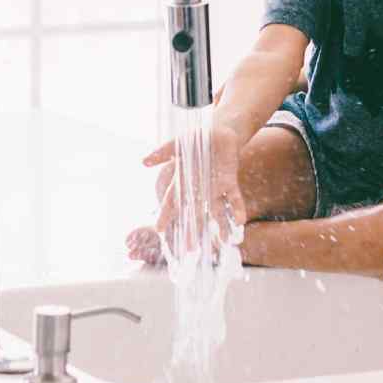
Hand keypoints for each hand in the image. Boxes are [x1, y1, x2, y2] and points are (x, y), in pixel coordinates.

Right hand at [141, 125, 245, 257]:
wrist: (220, 132)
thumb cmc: (197, 139)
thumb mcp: (178, 144)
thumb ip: (162, 152)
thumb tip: (143, 162)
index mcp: (184, 182)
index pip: (172, 202)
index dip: (166, 215)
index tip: (159, 229)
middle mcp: (200, 189)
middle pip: (194, 214)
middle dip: (192, 231)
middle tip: (189, 249)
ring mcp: (216, 188)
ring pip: (217, 212)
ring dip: (220, 226)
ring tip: (223, 240)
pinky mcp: (230, 182)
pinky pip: (234, 199)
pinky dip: (237, 209)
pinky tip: (240, 221)